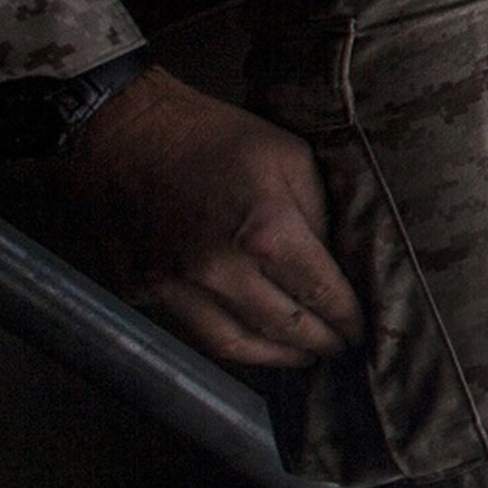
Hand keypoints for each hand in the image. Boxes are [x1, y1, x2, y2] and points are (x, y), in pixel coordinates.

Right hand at [60, 68, 360, 369]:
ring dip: (275, 358)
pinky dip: (228, 342)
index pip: (322, 293)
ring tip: (302, 356)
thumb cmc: (211, 135)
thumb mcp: (288, 156)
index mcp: (266, 232)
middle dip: (321, 344)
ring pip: (235, 345)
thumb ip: (318, 212)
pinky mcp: (143, 290)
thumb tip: (337, 259)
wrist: (122, 130)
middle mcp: (220, 270)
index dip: (349, 319)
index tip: (365, 331)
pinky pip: (192, 331)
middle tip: (343, 350)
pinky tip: (251, 339)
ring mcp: (175, 285)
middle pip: (284, 329)